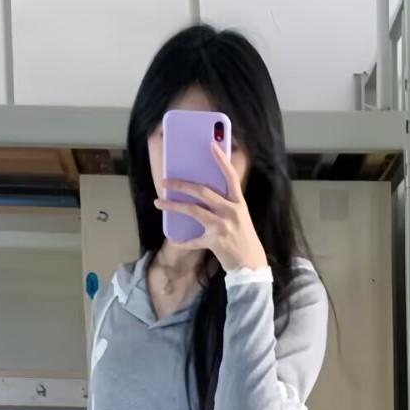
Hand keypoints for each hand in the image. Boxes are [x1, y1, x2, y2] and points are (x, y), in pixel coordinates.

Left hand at [154, 141, 267, 273]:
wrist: (250, 265)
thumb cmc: (244, 239)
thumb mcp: (241, 217)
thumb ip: (226, 205)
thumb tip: (203, 195)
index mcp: (238, 203)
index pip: (230, 177)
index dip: (221, 160)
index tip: (211, 145)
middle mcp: (230, 211)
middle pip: (202, 191)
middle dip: (181, 185)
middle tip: (166, 182)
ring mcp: (222, 226)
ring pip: (193, 210)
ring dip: (173, 206)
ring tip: (159, 202)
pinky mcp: (215, 241)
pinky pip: (193, 240)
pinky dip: (182, 241)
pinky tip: (173, 239)